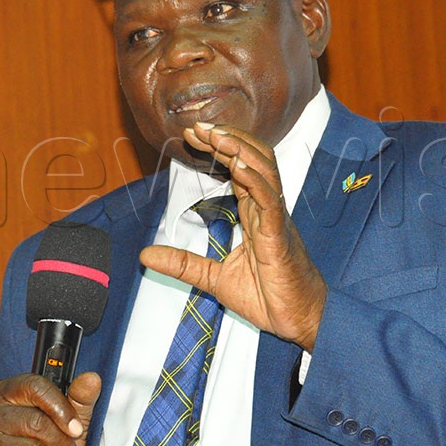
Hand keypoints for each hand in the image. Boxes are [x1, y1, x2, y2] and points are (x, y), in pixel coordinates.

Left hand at [140, 122, 326, 350]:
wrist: (299, 321)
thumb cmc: (269, 297)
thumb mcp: (215, 279)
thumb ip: (184, 264)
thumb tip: (145, 256)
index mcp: (254, 215)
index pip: (237, 169)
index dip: (217, 148)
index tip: (192, 135)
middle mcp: (266, 210)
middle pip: (252, 159)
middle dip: (227, 138)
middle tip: (198, 125)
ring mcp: (276, 219)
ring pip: (263, 170)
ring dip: (239, 148)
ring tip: (215, 134)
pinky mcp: (280, 236)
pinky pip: (270, 200)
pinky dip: (255, 180)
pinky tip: (238, 165)